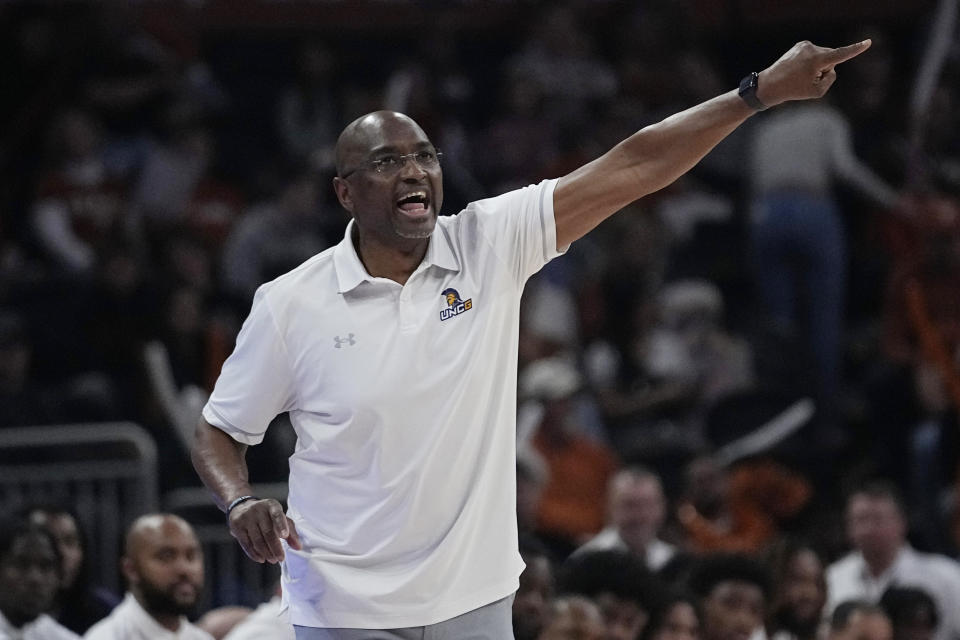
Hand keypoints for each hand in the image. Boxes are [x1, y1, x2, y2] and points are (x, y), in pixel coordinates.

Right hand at [228, 498, 301, 563]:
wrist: (241, 507)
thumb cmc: (267, 515)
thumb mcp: (280, 518)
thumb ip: (291, 531)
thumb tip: (298, 547)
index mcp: (271, 505)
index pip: (277, 514)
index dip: (281, 525)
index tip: (284, 536)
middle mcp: (258, 509)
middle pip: (267, 532)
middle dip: (275, 547)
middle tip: (281, 558)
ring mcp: (246, 518)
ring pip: (257, 539)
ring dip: (266, 552)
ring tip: (273, 560)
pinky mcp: (237, 526)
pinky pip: (246, 543)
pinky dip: (254, 553)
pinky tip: (261, 559)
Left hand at [756, 39, 871, 106]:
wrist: (770, 85)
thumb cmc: (793, 90)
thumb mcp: (817, 92)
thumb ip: (831, 78)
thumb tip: (831, 66)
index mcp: (817, 60)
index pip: (841, 55)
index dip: (856, 49)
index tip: (868, 42)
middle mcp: (812, 49)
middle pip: (832, 59)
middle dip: (825, 69)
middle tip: (807, 79)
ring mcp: (805, 45)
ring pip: (823, 56)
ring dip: (817, 66)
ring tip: (800, 74)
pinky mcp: (800, 45)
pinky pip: (814, 54)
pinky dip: (811, 61)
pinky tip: (799, 69)